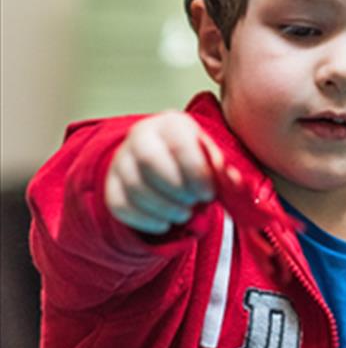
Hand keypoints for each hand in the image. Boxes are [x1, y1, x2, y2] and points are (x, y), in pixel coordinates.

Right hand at [104, 111, 218, 233]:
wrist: (168, 161)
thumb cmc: (196, 160)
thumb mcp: (213, 157)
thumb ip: (224, 168)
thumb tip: (233, 180)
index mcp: (171, 124)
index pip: (179, 144)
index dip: (196, 173)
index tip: (209, 194)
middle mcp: (141, 135)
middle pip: (149, 161)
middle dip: (176, 190)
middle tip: (194, 204)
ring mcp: (121, 159)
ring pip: (134, 185)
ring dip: (163, 208)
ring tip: (183, 214)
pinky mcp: (111, 184)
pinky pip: (119, 205)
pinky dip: (144, 220)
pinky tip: (164, 224)